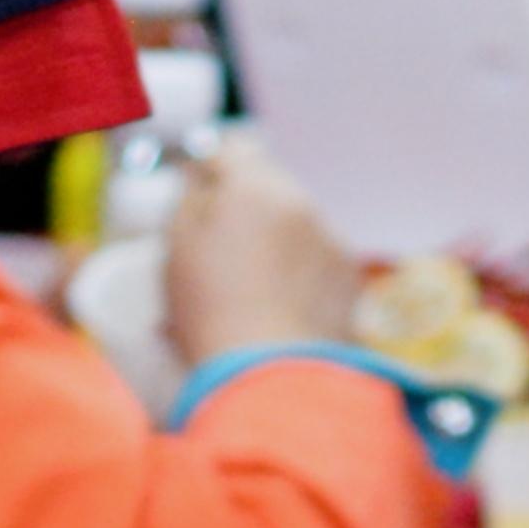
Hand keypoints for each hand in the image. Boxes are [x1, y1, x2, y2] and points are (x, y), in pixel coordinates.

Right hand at [168, 141, 362, 363]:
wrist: (272, 378)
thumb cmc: (212, 313)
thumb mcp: (177, 245)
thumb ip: (190, 197)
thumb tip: (201, 175)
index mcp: (252, 185)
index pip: (230, 149)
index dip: (210, 164)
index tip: (198, 182)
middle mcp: (300, 202)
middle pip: (268, 183)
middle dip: (245, 202)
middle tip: (221, 240)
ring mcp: (331, 239)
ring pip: (297, 221)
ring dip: (276, 237)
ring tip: (251, 283)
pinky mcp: (351, 279)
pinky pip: (320, 259)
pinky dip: (302, 271)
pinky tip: (281, 305)